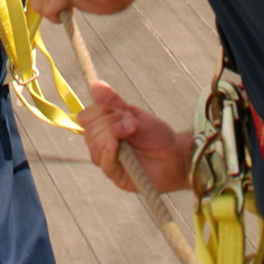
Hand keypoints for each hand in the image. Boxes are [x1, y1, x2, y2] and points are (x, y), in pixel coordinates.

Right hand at [77, 81, 191, 194]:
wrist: (177, 154)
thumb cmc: (156, 135)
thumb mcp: (135, 114)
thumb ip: (114, 103)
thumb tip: (95, 85)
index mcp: (104, 130)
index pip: (86, 118)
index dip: (97, 110)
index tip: (118, 108)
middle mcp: (103, 147)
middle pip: (90, 132)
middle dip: (109, 120)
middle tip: (131, 121)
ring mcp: (110, 163)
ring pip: (96, 147)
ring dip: (113, 132)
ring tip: (133, 127)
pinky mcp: (119, 178)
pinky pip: (106, 166)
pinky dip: (108, 153)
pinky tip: (115, 144)